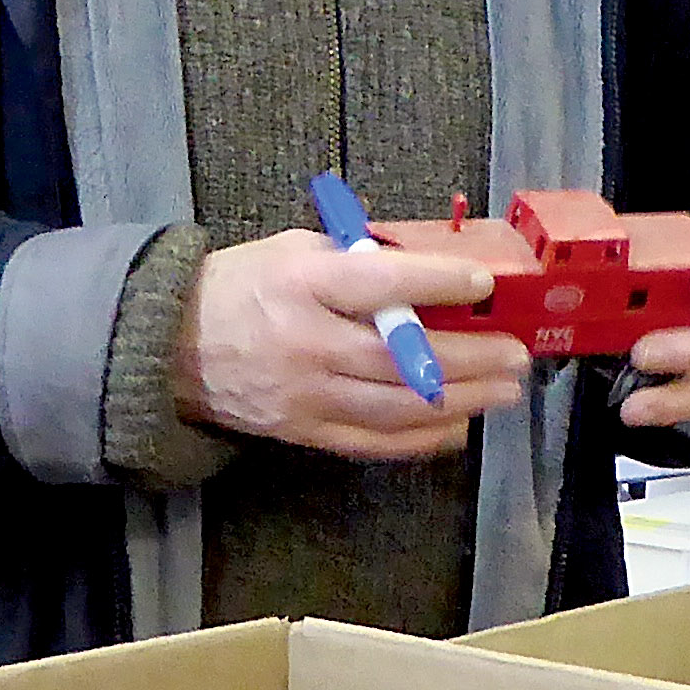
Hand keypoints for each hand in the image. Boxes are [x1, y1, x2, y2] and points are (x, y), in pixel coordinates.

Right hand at [176, 229, 527, 459]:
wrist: (173, 346)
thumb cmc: (244, 286)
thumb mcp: (294, 247)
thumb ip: (357, 257)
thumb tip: (429, 268)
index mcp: (301, 283)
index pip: (379, 284)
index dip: (436, 284)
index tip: (484, 281)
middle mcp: (306, 342)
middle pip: (400, 357)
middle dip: (469, 358)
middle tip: (516, 355)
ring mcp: (305, 395)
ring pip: (395, 406)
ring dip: (460, 401)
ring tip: (504, 392)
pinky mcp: (303, 432)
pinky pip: (372, 442)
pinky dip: (421, 438)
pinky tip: (459, 426)